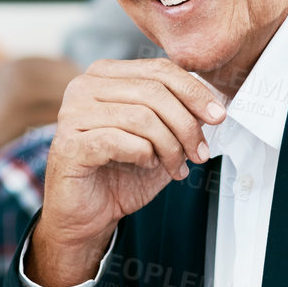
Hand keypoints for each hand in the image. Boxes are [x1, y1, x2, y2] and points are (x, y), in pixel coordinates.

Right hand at [30, 59, 225, 284]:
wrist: (88, 216)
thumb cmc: (120, 175)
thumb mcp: (159, 139)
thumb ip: (178, 116)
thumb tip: (211, 105)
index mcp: (105, 75)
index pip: (158, 70)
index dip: (194, 91)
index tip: (218, 116)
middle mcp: (84, 87)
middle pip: (153, 92)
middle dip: (186, 125)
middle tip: (200, 152)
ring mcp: (72, 114)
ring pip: (141, 117)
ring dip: (170, 146)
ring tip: (176, 166)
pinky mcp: (69, 144)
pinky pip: (119, 141)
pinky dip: (143, 155)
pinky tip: (147, 165)